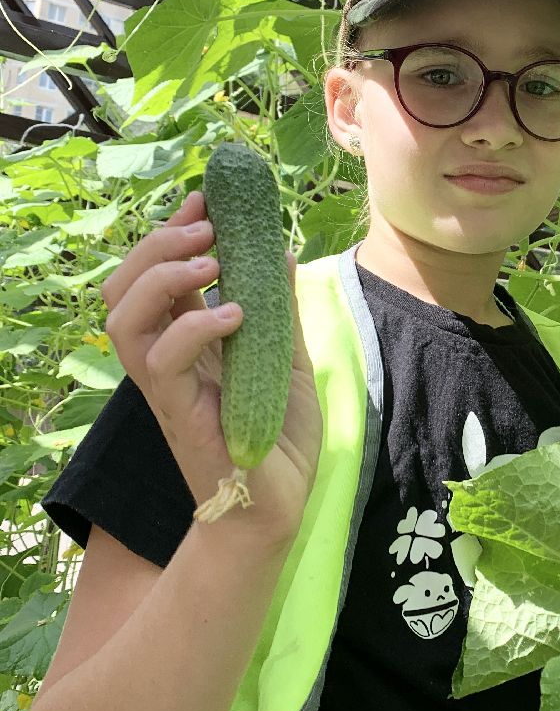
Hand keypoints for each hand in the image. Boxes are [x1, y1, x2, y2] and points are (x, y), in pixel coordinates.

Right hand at [101, 191, 321, 545]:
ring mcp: (168, 390)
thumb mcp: (286, 360)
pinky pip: (164, 364)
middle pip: (122, 291)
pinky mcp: (180, 415)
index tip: (204, 203)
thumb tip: (281, 252)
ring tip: (210, 264)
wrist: (280, 508)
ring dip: (162, 280)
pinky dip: (194, 329)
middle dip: (156, 247)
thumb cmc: (279, 439)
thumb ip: (278, 311)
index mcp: (188, 344)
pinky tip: (234, 316)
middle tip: (203, 228)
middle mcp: (167, 363)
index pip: (155, 279)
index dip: (171, 236)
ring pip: (124, 322)